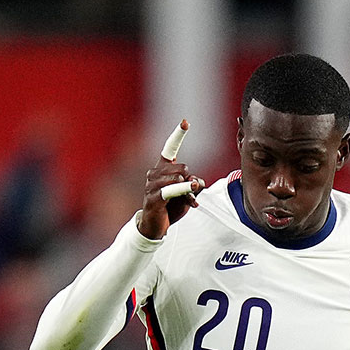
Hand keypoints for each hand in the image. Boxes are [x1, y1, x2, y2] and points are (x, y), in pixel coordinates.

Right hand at [138, 120, 204, 240]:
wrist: (155, 226)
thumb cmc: (170, 208)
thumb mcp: (186, 195)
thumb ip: (194, 186)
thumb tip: (198, 181)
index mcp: (161, 169)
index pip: (170, 149)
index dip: (178, 135)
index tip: (185, 122)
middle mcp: (154, 173)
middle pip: (182, 168)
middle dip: (191, 181)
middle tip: (192, 193)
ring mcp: (152, 185)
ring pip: (178, 178)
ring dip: (189, 191)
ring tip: (192, 201)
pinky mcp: (153, 197)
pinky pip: (172, 190)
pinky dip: (183, 191)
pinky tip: (192, 193)